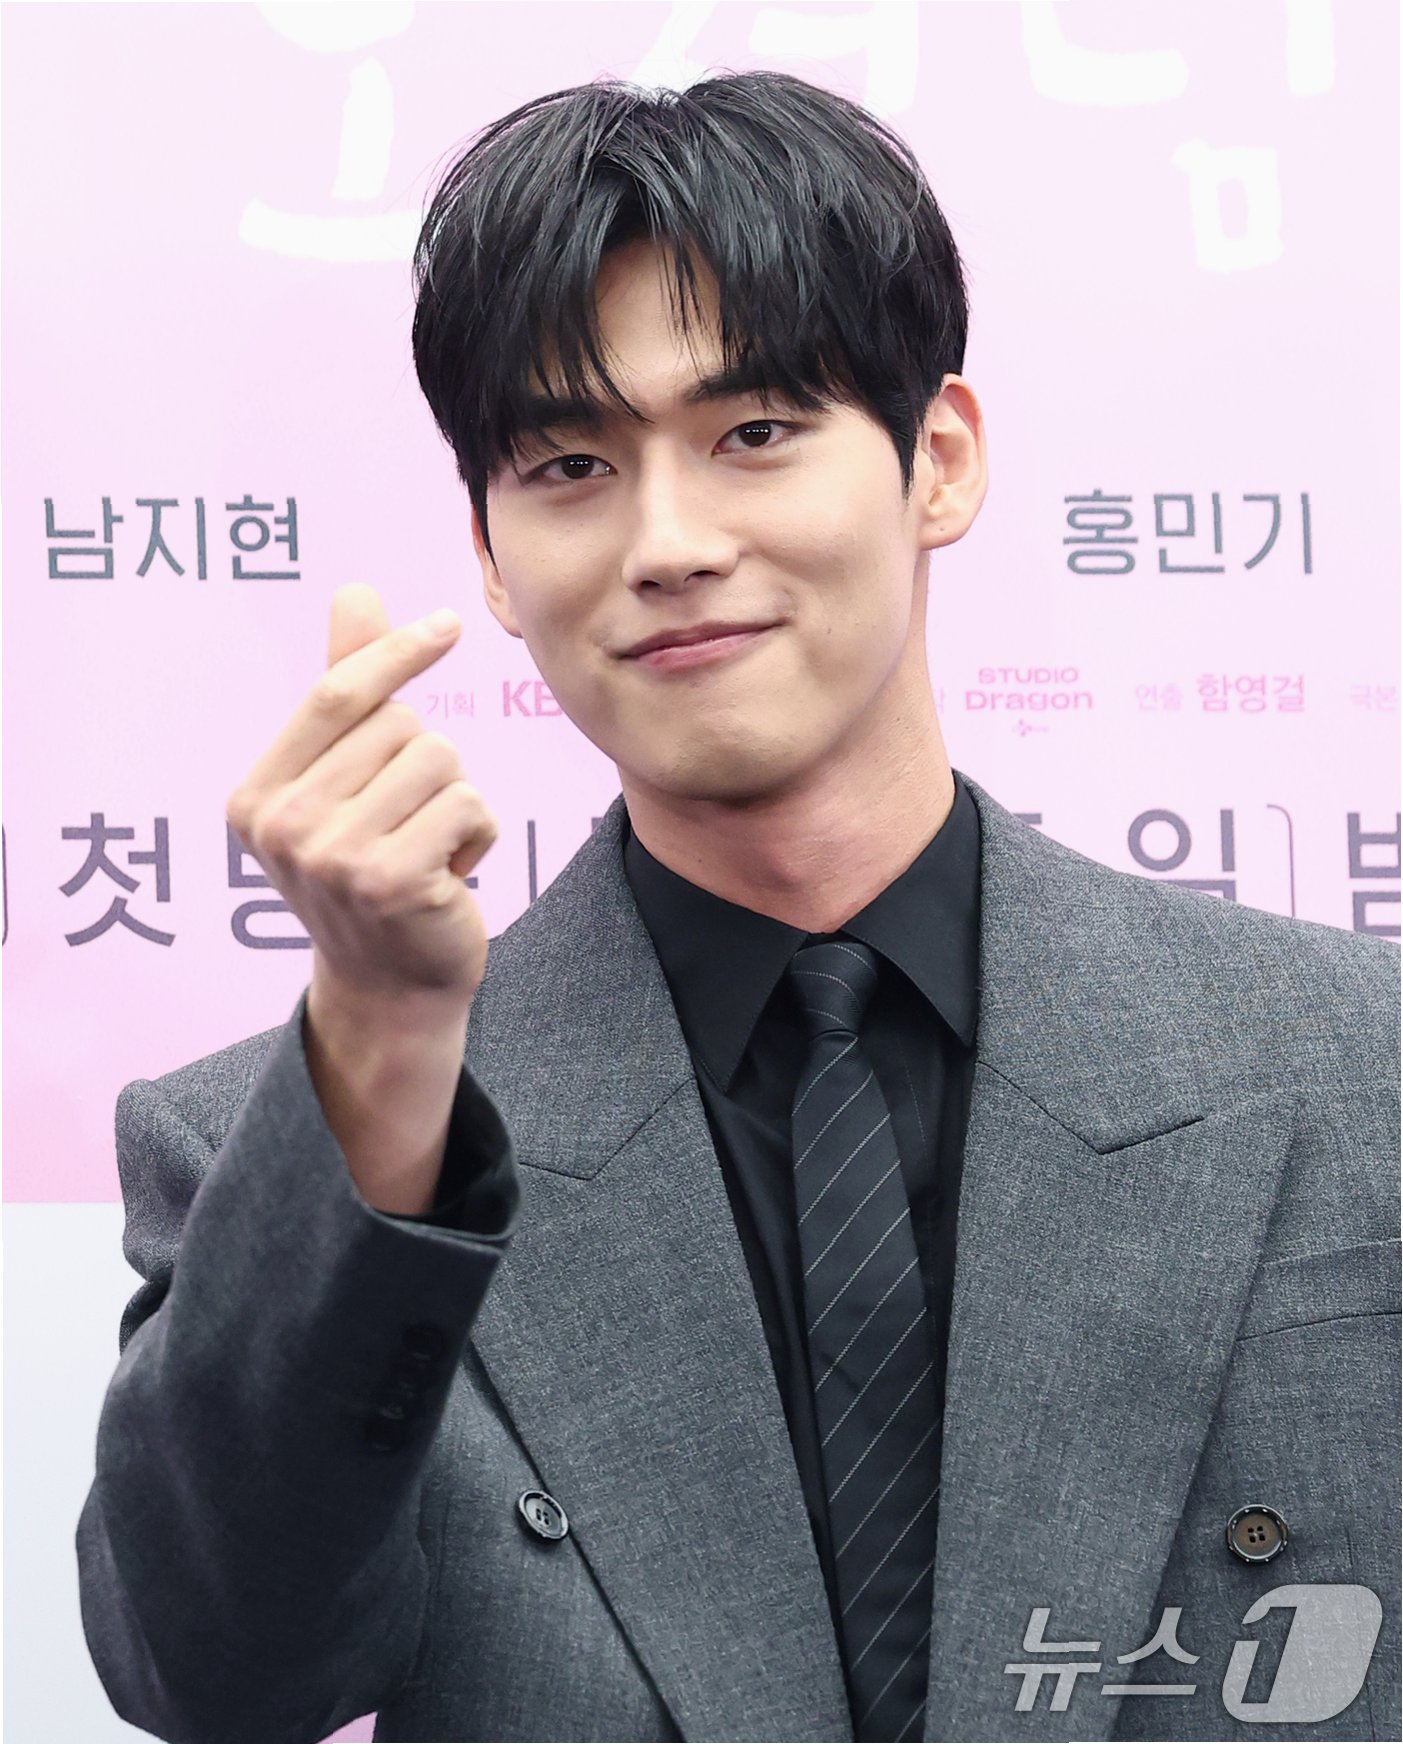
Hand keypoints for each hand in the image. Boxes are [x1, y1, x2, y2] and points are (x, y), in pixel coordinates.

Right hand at [226, 584, 496, 1014]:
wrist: (390, 984)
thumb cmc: (370, 867)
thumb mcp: (344, 780)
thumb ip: (347, 689)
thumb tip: (358, 591)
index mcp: (256, 795)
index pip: (336, 694)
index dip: (394, 651)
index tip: (449, 625)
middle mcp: (282, 825)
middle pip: (400, 725)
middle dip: (426, 764)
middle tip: (407, 824)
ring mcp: (332, 856)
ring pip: (442, 761)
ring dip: (455, 800)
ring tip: (427, 848)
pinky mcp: (391, 880)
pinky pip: (469, 804)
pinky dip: (477, 835)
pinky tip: (449, 875)